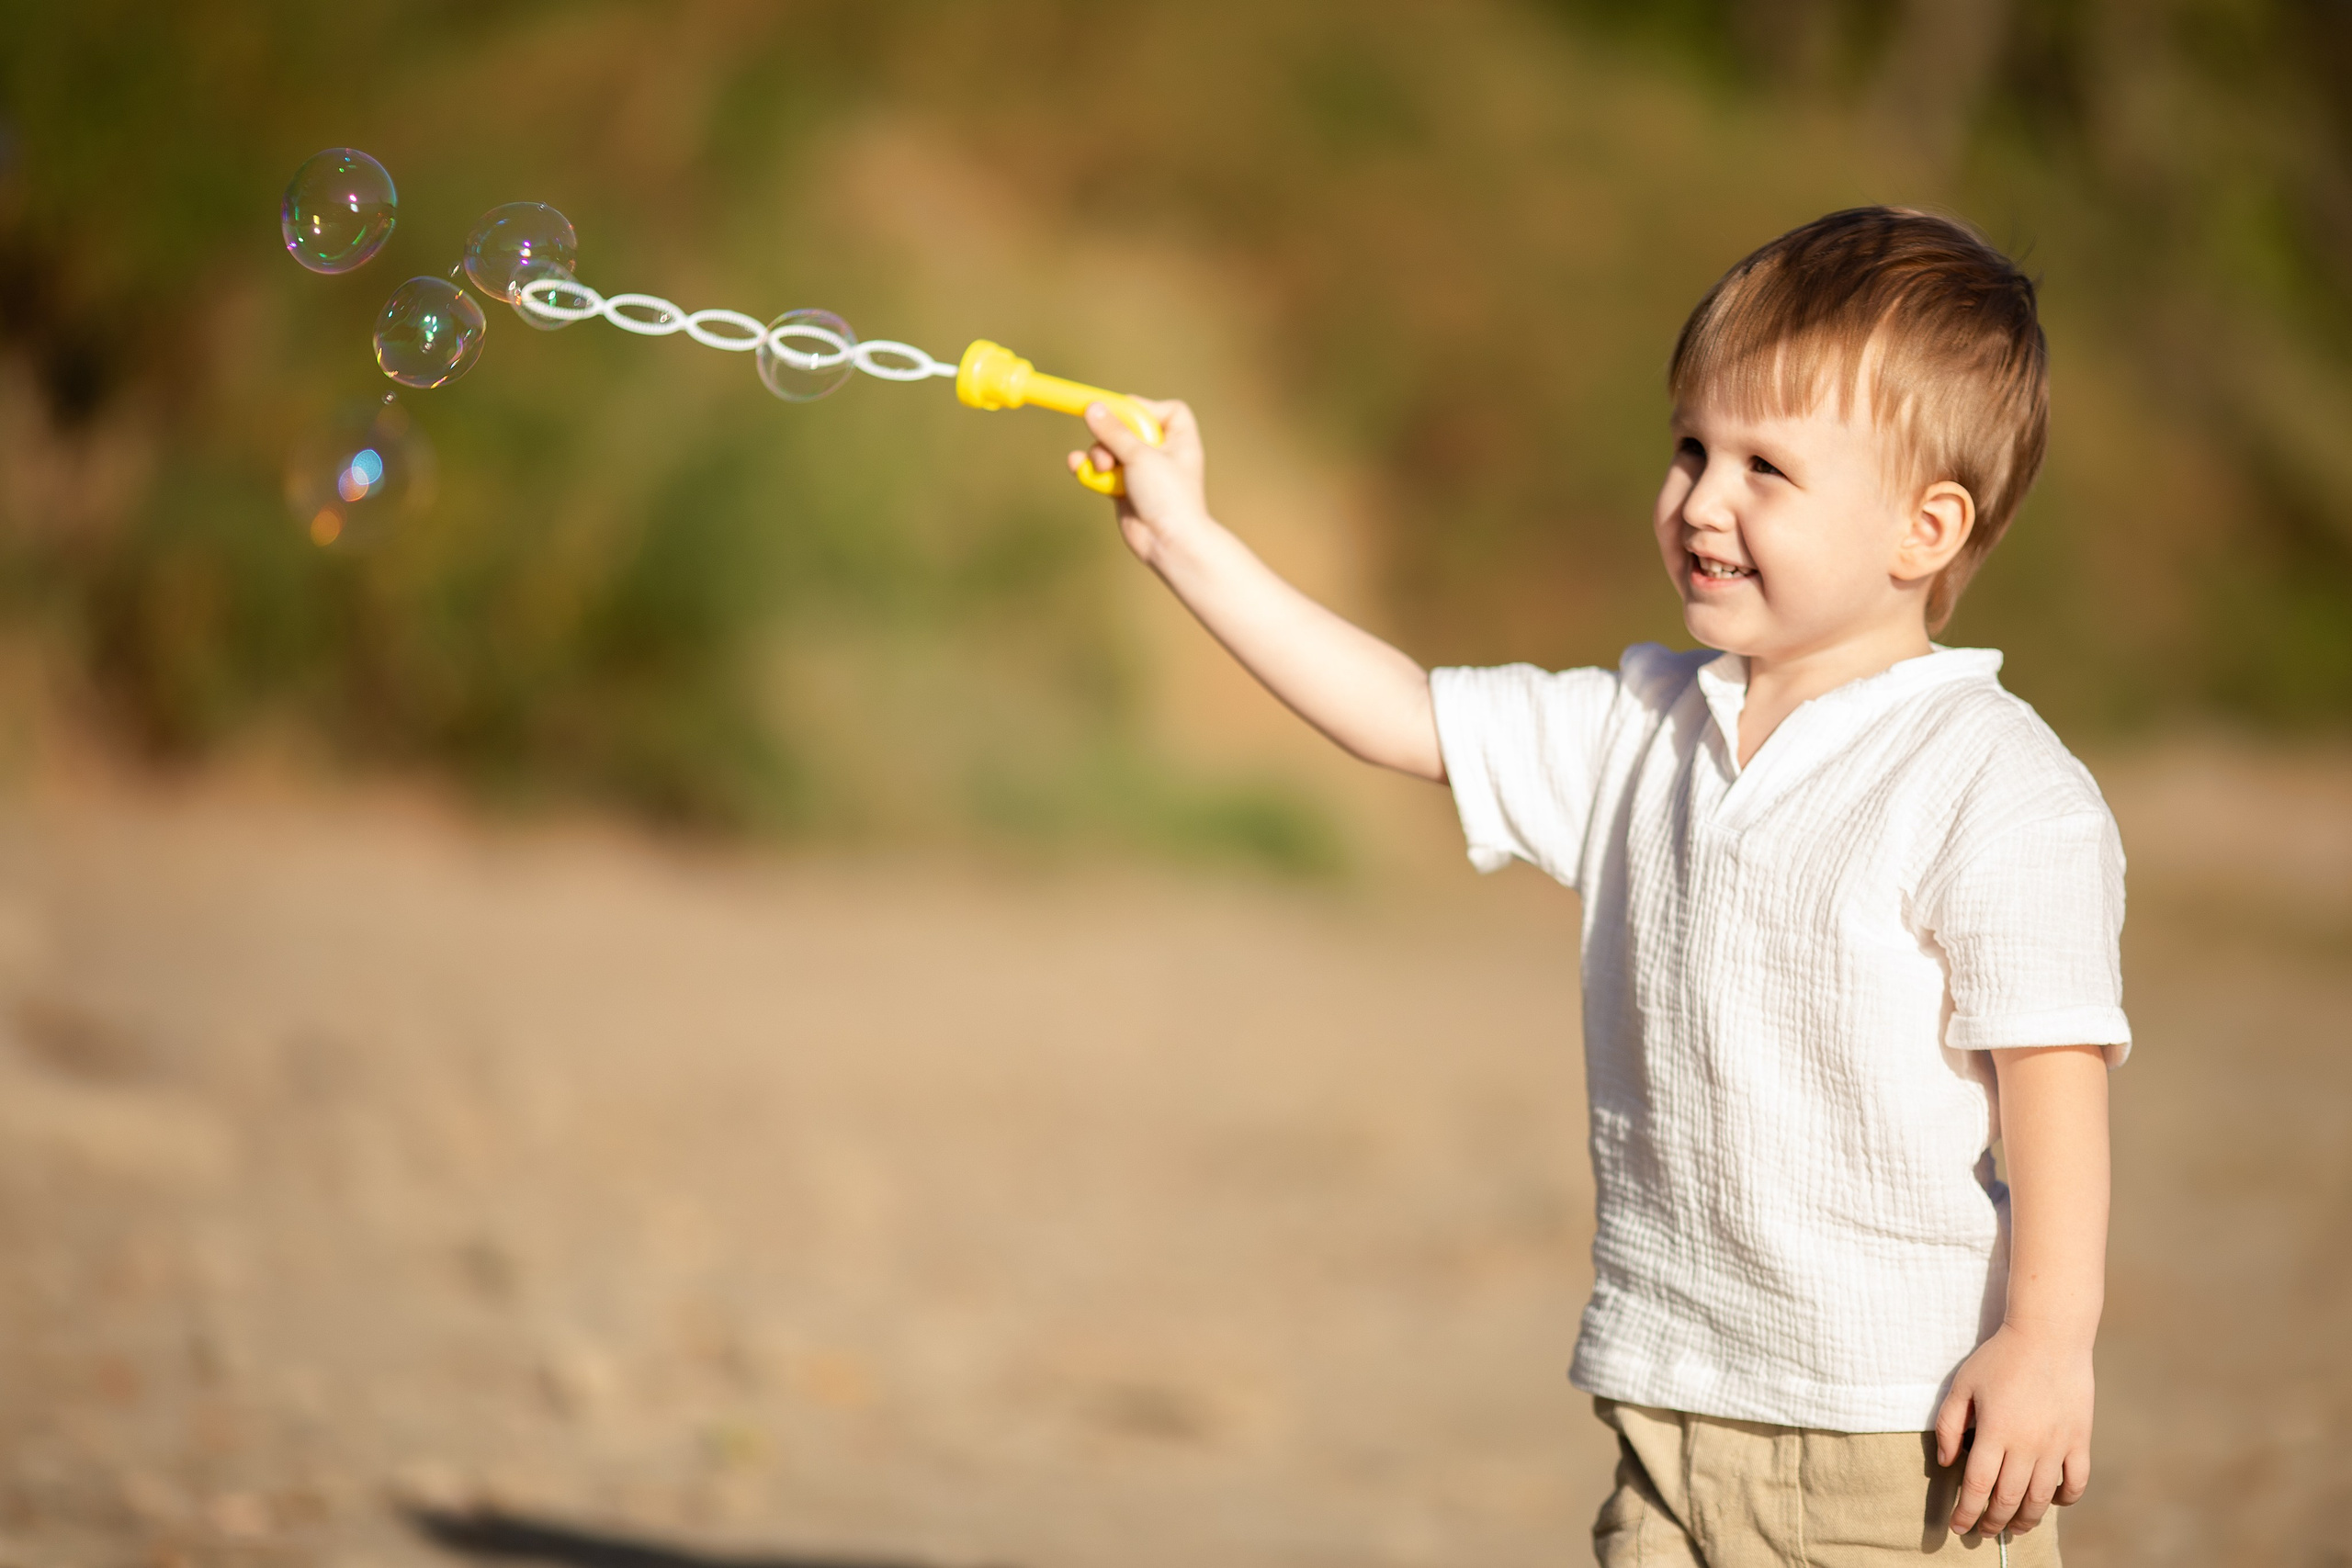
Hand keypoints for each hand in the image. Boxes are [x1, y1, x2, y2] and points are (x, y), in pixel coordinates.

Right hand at [1070, 397, 1208, 565]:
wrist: (1169, 543)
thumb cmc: (1168, 497)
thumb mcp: (1140, 456)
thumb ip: (1114, 431)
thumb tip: (1092, 408)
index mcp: (1180, 438)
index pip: (1164, 410)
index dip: (1143, 408)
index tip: (1121, 411)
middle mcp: (1163, 452)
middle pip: (1127, 427)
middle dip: (1111, 436)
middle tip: (1107, 448)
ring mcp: (1142, 471)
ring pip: (1110, 449)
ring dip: (1100, 455)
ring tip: (1102, 469)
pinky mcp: (1125, 488)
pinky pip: (1102, 471)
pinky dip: (1091, 471)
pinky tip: (1076, 466)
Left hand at [1934, 1321, 2094, 1537]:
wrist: (2049, 1335)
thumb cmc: (1999, 1358)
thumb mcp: (1962, 1385)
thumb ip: (1947, 1425)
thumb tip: (1945, 1463)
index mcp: (1994, 1432)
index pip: (1977, 1486)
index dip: (1967, 1512)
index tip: (1958, 1527)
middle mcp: (2027, 1445)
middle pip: (2008, 1499)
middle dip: (1992, 1522)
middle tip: (1983, 1532)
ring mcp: (2057, 1445)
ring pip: (2042, 1498)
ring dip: (2026, 1518)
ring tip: (2013, 1527)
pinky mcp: (2080, 1440)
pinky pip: (2076, 1482)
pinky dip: (2065, 1499)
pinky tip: (2052, 1503)